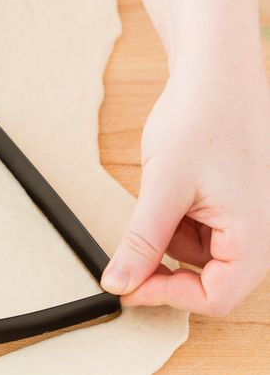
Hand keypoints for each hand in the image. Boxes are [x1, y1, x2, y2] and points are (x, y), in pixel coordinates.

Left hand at [100, 63, 269, 315]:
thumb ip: (142, 242)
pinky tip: (172, 189)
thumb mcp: (162, 188)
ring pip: (196, 257)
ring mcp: (246, 221)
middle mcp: (259, 234)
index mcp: (254, 236)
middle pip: (208, 283)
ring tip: (161, 195)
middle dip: (165, 267)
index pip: (214, 299)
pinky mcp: (232, 208)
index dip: (166, 297)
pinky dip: (175, 220)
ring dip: (167, 239)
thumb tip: (118, 285)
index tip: (125, 286)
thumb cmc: (201, 120)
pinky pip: (198, 232)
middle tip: (129, 250)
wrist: (216, 75)